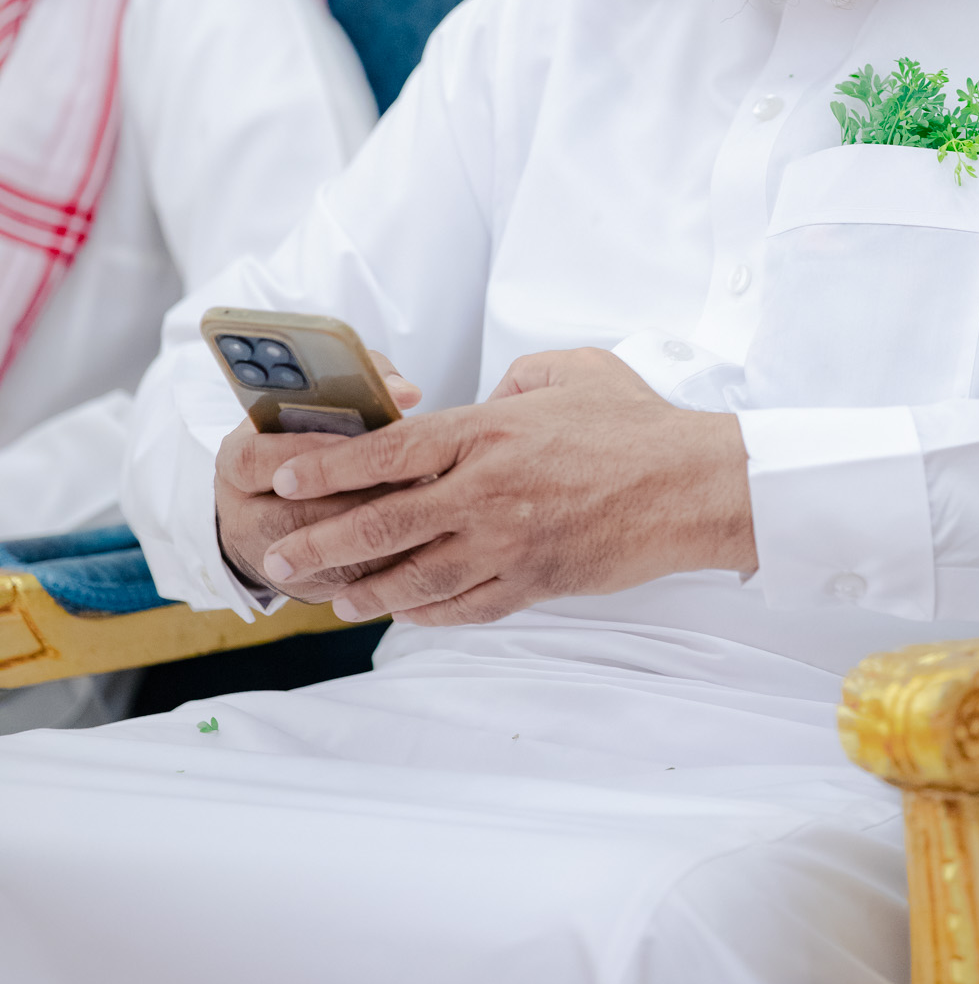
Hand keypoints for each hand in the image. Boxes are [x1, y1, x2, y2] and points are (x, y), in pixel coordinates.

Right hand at [214, 353, 421, 602]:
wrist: (279, 497)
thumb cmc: (308, 439)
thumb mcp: (312, 407)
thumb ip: (358, 386)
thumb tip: (405, 392)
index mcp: (236, 463)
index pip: (256, 460)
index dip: (305, 454)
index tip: (354, 445)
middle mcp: (242, 515)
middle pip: (290, 519)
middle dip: (352, 502)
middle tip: (403, 483)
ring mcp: (269, 559)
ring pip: (321, 560)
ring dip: (373, 539)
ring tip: (419, 512)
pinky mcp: (303, 588)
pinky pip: (344, 585)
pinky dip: (384, 568)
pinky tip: (420, 545)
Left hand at [259, 347, 754, 625]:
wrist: (691, 485)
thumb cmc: (635, 424)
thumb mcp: (570, 369)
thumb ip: (516, 379)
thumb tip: (490, 395)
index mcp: (488, 431)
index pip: (390, 451)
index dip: (332, 465)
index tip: (287, 474)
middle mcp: (487, 490)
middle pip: (385, 522)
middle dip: (324, 541)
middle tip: (281, 554)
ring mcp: (509, 543)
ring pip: (417, 577)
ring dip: (367, 589)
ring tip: (333, 596)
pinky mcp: (535, 581)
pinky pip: (466, 607)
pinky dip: (429, 613)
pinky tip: (405, 613)